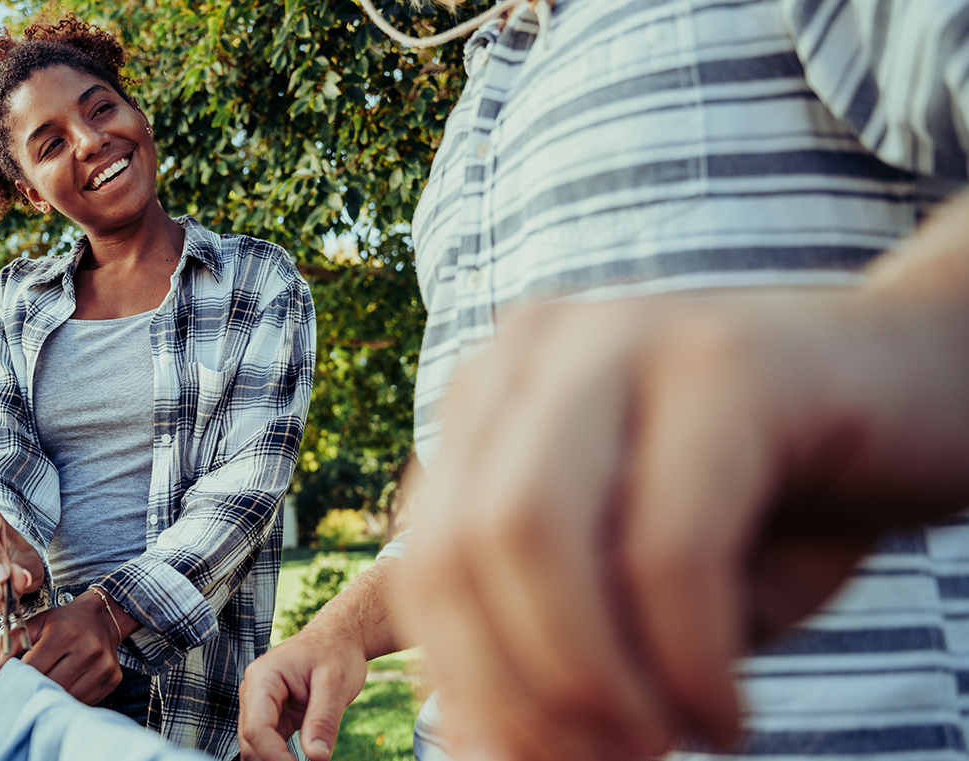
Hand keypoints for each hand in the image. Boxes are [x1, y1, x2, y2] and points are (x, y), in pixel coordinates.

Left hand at [1, 594, 123, 704]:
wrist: (103, 618)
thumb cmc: (66, 622)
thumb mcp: (36, 624)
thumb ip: (10, 643)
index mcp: (64, 633)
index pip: (33, 667)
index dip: (17, 679)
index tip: (9, 684)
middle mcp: (86, 649)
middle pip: (49, 685)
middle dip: (32, 691)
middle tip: (21, 694)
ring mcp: (102, 666)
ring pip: (66, 697)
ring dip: (50, 699)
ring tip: (40, 695)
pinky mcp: (111, 678)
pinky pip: (83, 700)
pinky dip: (68, 701)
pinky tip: (60, 695)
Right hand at [237, 627, 367, 760]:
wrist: (338, 639)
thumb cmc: (335, 652)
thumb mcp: (336, 683)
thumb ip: (323, 720)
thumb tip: (316, 757)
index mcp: (263, 678)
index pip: (257, 728)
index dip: (275, 756)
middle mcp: (255, 693)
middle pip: (252, 741)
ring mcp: (262, 707)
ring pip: (257, 747)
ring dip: (276, 760)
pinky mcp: (275, 718)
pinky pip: (271, 744)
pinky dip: (283, 758)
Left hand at [397, 290, 968, 760]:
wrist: (931, 392)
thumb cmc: (776, 504)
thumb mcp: (640, 578)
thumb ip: (550, 638)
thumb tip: (470, 748)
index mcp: (492, 394)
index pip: (425, 561)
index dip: (466, 687)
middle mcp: (535, 349)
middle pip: (456, 548)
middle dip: (517, 693)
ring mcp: (623, 337)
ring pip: (530, 534)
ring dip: (589, 681)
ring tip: (660, 744)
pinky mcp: (727, 362)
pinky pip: (667, 548)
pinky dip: (686, 663)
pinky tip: (724, 719)